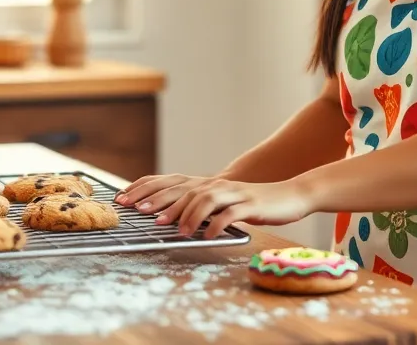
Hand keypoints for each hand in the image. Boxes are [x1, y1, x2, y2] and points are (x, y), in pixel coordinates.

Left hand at [118, 175, 314, 239]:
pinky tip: (209, 235)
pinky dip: (218, 225)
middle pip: (184, 189)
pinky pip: (231, 215)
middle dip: (161, 201)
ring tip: (176, 230)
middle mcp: (217, 185)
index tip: (125, 198)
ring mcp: (234, 194)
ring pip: (205, 199)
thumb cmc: (254, 204)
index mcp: (207, 184)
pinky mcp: (250, 205)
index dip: (147, 188)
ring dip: (189, 215)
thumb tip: (173, 219)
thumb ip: (202, 208)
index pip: (170, 182)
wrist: (291, 196)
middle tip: (143, 215)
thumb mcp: (224, 204)